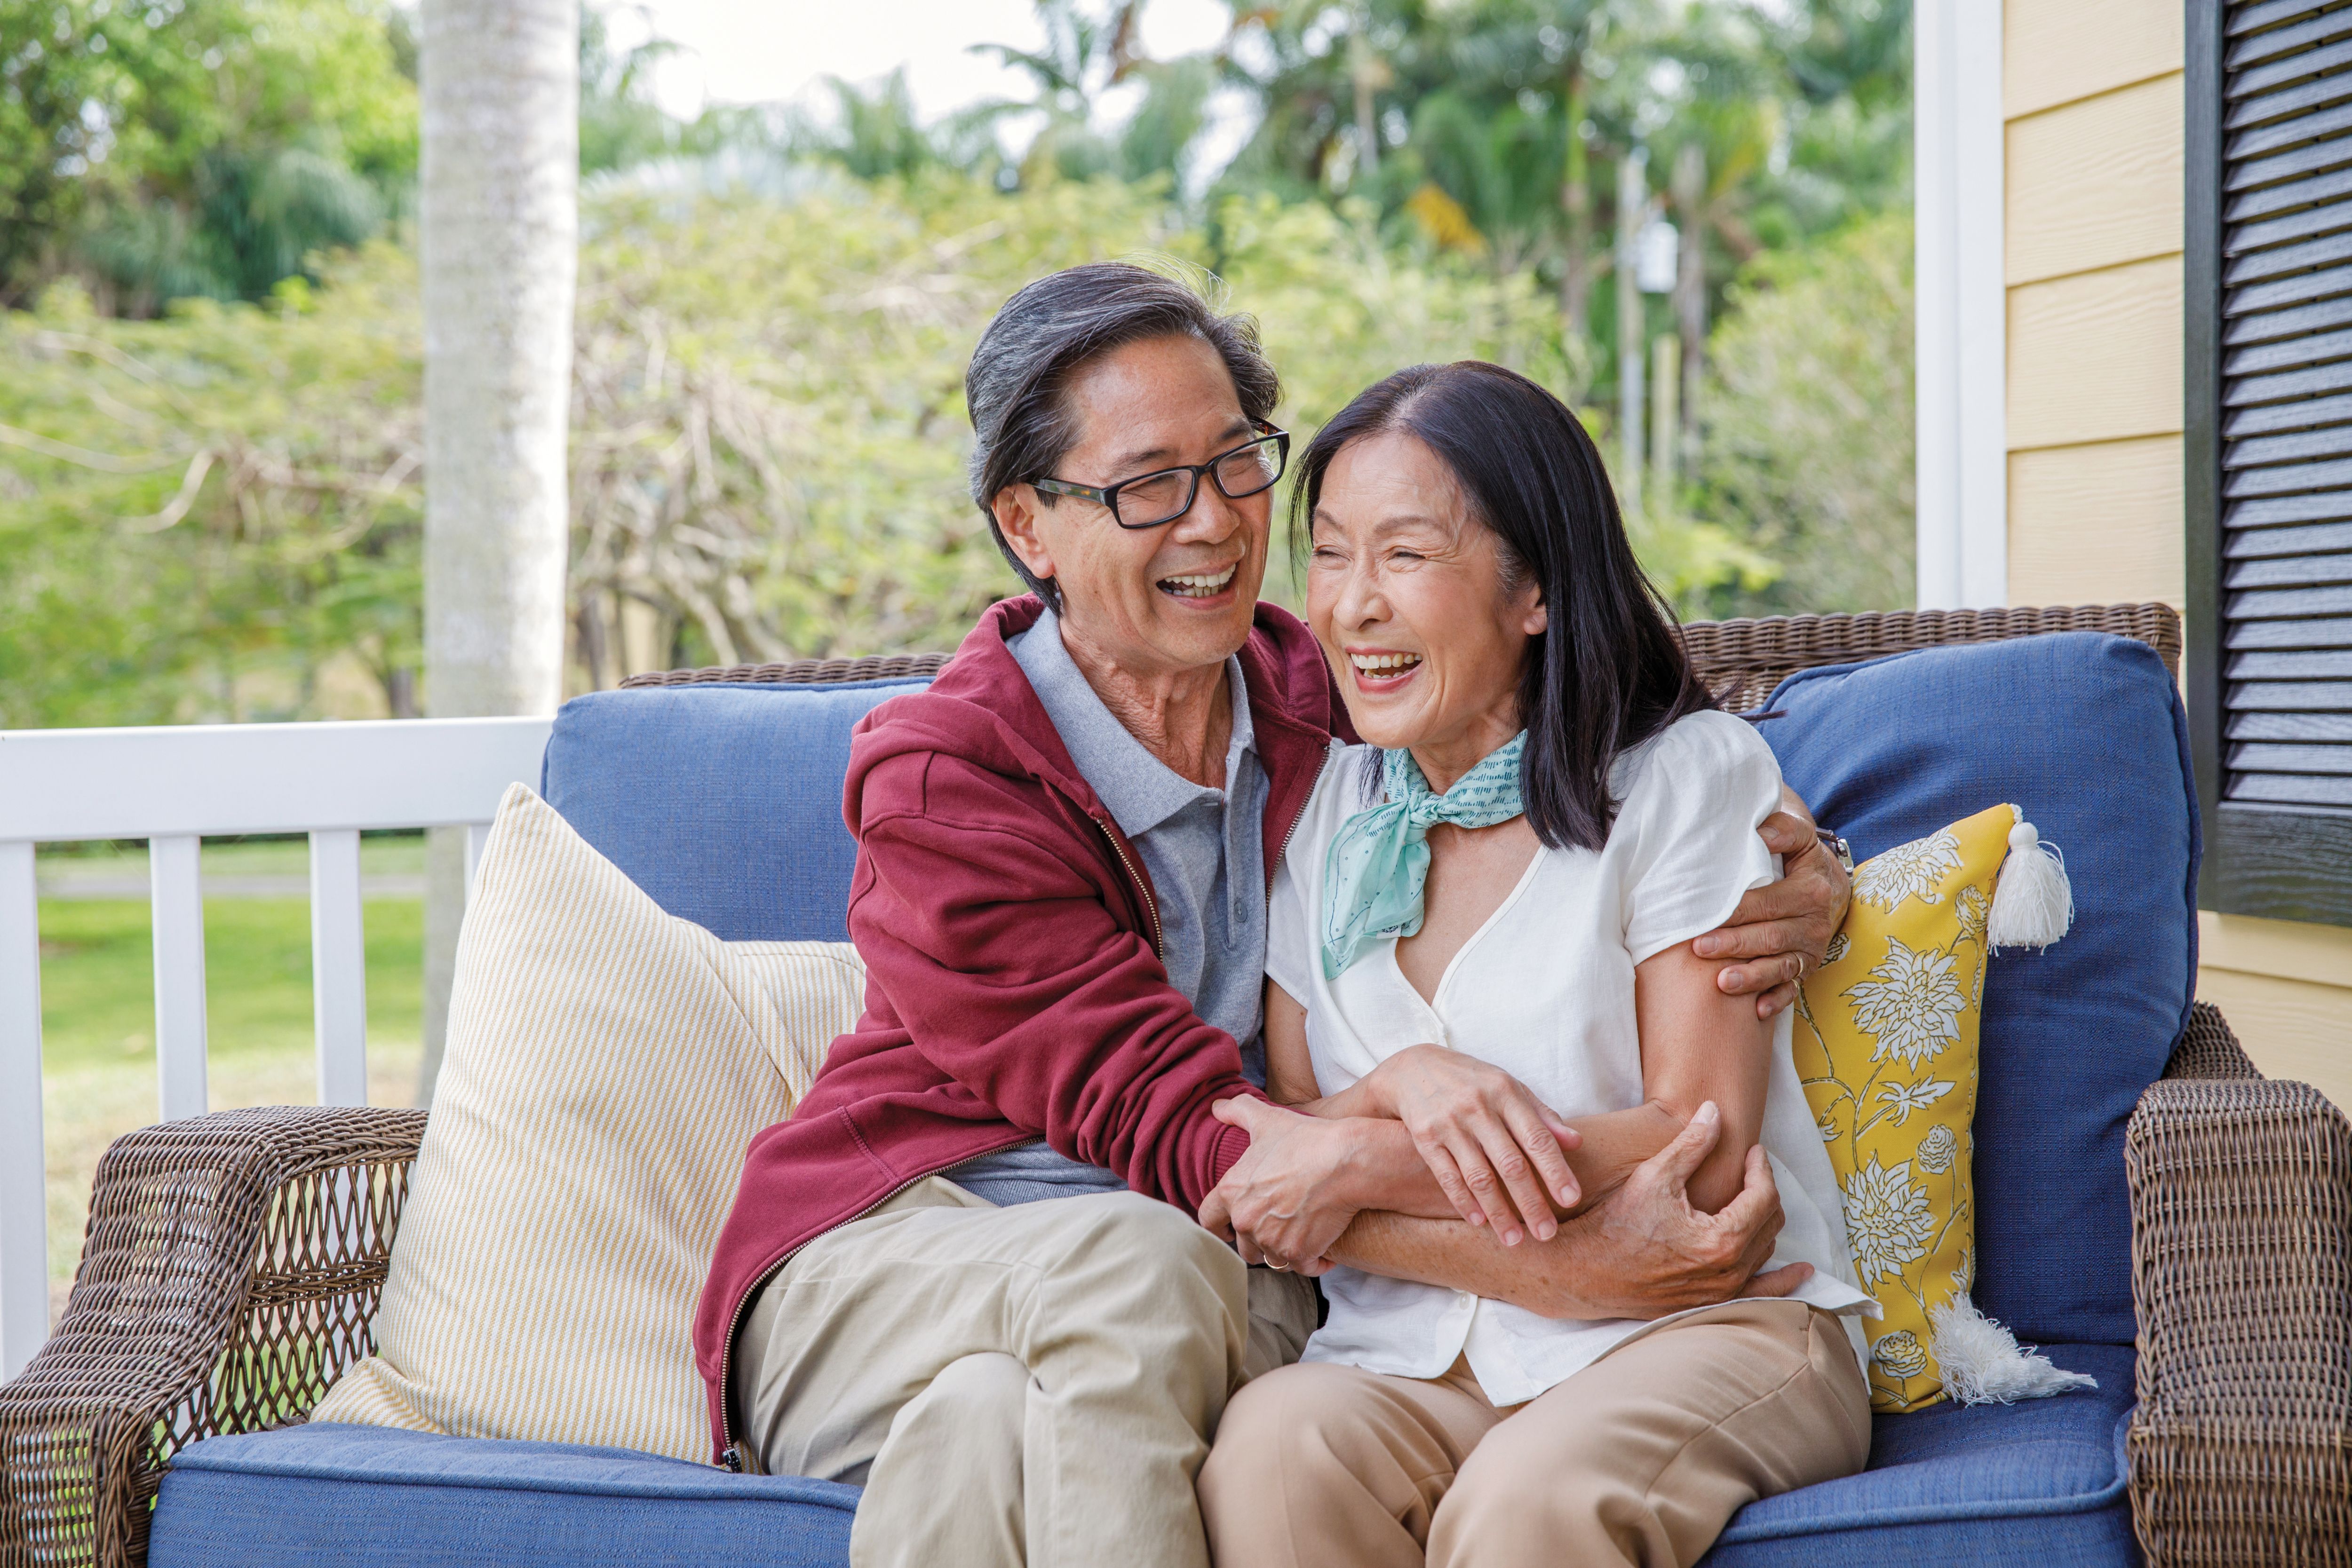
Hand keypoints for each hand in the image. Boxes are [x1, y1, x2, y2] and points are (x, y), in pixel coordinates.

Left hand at [1205, 1098, 1370, 1273]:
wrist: (1343, 1162)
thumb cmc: (1305, 1140)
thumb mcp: (1267, 1119)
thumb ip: (1238, 1112)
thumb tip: (1216, 1106)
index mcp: (1231, 1193)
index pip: (1208, 1220)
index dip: (1218, 1226)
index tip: (1227, 1231)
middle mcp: (1246, 1221)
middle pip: (1243, 1246)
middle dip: (1257, 1241)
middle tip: (1276, 1230)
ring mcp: (1271, 1241)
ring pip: (1271, 1259)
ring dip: (1283, 1252)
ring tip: (1299, 1239)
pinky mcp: (1298, 1254)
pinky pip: (1301, 1268)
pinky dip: (1312, 1262)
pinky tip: (1322, 1253)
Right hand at [1359, 1045, 1579, 1243]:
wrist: (1412, 1068)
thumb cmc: (1473, 1082)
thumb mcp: (1508, 1088)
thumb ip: (1542, 1116)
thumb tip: (1576, 1143)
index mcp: (1505, 1092)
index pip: (1537, 1138)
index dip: (1556, 1170)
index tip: (1571, 1200)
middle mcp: (1478, 1107)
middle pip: (1511, 1163)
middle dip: (1531, 1202)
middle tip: (1547, 1233)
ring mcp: (1449, 1122)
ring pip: (1479, 1176)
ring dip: (1498, 1212)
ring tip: (1515, 1240)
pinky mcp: (1424, 1137)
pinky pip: (1447, 1176)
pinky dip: (1463, 1202)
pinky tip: (1479, 1222)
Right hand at [1523, 1102, 1807, 1319]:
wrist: (1587, 1270)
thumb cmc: (1617, 1221)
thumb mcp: (1656, 1175)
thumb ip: (1693, 1144)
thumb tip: (1716, 1111)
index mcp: (1721, 1237)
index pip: (1763, 1195)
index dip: (1761, 1168)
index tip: (1752, 1151)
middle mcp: (1730, 1270)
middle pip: (1770, 1221)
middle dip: (1763, 1190)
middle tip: (1749, 1169)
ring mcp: (1723, 1292)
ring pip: (1766, 1250)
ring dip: (1766, 1221)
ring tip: (1754, 1197)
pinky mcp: (1713, 1304)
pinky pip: (1762, 1292)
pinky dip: (1783, 1280)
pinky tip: (1801, 1271)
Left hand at [1693, 806, 1849, 1019]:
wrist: (1828, 882)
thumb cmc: (1798, 858)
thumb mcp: (1798, 838)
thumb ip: (1783, 830)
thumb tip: (1760, 831)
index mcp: (1809, 890)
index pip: (1767, 902)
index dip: (1737, 910)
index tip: (1706, 914)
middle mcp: (1814, 923)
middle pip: (1770, 936)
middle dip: (1734, 944)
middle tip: (1699, 948)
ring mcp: (1811, 949)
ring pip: (1780, 966)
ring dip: (1751, 976)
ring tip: (1722, 983)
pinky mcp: (1808, 968)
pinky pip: (1794, 988)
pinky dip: (1776, 999)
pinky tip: (1757, 1011)